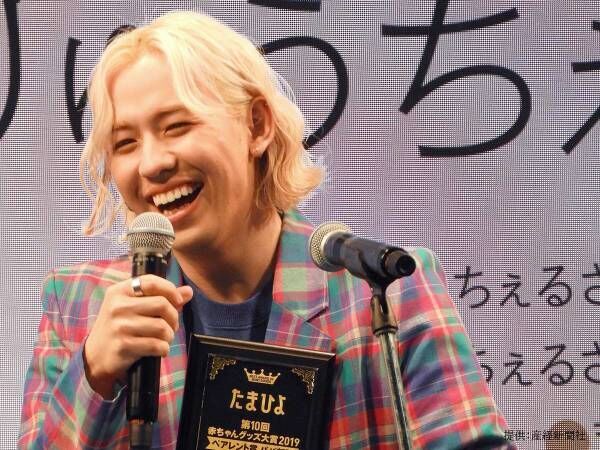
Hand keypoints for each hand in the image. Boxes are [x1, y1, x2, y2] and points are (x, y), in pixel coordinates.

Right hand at [83, 275, 192, 398]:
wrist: (95, 357)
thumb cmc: (119, 328)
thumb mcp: (133, 307)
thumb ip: (161, 297)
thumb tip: (188, 291)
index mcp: (119, 291)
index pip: (151, 282)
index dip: (171, 290)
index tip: (178, 300)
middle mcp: (117, 306)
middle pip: (162, 304)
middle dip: (173, 317)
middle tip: (171, 325)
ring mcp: (119, 326)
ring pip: (162, 326)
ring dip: (169, 335)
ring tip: (164, 338)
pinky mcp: (123, 345)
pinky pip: (156, 345)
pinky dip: (163, 349)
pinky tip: (158, 349)